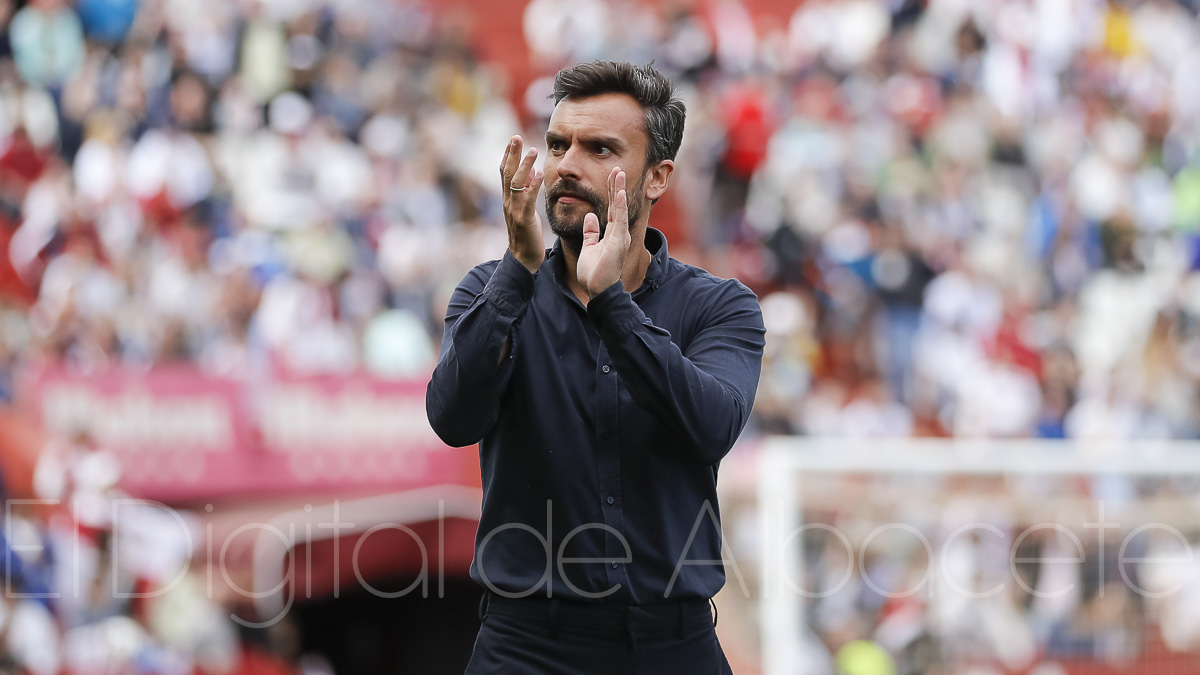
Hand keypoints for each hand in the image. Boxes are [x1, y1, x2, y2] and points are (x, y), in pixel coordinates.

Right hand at [500, 135, 544, 272]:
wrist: (524, 257)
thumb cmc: (527, 232)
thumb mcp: (525, 208)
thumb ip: (525, 191)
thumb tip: (530, 172)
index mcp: (507, 198)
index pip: (504, 172)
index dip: (507, 155)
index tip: (513, 139)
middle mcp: (507, 202)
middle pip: (506, 173)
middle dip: (511, 154)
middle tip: (516, 137)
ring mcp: (514, 210)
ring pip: (516, 183)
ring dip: (524, 165)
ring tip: (533, 150)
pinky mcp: (523, 219)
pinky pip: (527, 199)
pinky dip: (533, 185)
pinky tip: (540, 174)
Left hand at [578, 168, 630, 298]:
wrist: (597, 290)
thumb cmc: (594, 273)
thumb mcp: (590, 247)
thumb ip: (591, 232)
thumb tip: (591, 216)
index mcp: (612, 233)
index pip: (612, 207)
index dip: (610, 191)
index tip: (610, 175)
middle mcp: (619, 233)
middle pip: (617, 204)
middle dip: (616, 185)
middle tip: (616, 167)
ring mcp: (620, 236)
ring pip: (620, 208)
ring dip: (619, 190)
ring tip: (619, 173)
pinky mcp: (619, 242)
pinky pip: (620, 220)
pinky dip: (620, 206)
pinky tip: (619, 193)